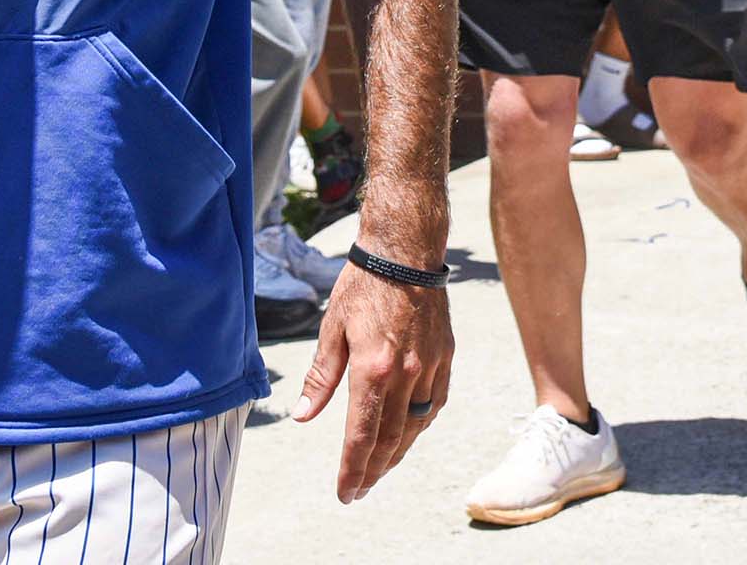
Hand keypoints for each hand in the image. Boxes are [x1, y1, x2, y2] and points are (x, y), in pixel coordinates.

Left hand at [292, 264, 450, 502]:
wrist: (405, 252)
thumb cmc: (362, 286)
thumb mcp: (331, 330)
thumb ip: (320, 379)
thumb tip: (302, 417)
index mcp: (372, 370)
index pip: (361, 436)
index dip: (352, 470)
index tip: (345, 493)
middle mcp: (404, 375)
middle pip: (390, 440)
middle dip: (373, 471)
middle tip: (359, 491)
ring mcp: (429, 368)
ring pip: (415, 427)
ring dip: (396, 455)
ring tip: (379, 470)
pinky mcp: (444, 358)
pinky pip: (434, 405)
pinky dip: (419, 426)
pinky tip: (407, 435)